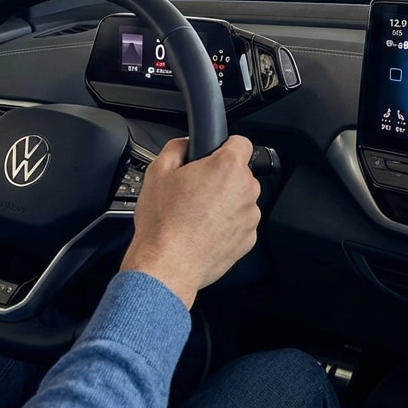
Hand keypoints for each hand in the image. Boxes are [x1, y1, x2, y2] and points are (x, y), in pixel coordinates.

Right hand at [120, 136, 260, 309]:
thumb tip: (185, 144)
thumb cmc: (163, 223)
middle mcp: (245, 190)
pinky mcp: (248, 239)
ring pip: (240, 199)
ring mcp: (249, 217)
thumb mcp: (157, 171)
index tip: (214, 154)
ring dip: (225, 202)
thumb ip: (176, 147)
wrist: (167, 265)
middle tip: (195, 189)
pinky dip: (226, 225)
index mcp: (227, 168)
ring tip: (197, 214)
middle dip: (220, 178)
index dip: (225, 146)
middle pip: (239, 173)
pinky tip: (203, 231)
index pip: (241, 142)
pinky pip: (240, 223)